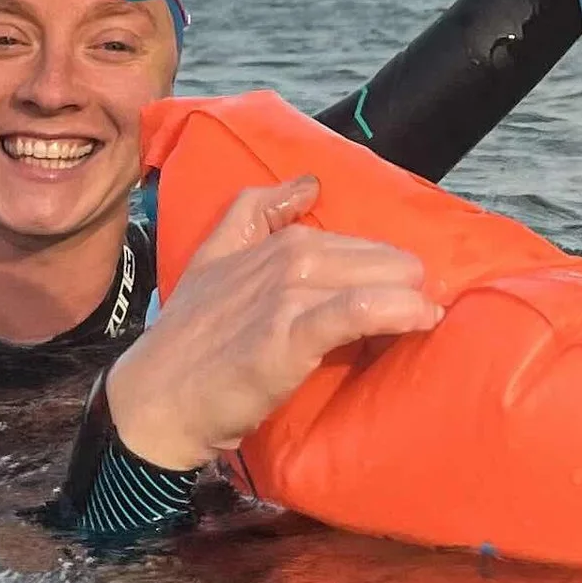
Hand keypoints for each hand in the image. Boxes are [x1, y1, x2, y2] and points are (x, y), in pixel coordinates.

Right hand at [102, 175, 444, 471]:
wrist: (154, 400)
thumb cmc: (189, 339)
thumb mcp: (213, 257)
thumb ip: (254, 213)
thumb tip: (308, 182)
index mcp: (276, 240)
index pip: (355, 240)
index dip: (385, 265)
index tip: (406, 288)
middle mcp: (287, 256)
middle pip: (376, 257)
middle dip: (404, 281)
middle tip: (421, 308)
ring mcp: (289, 293)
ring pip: (375, 279)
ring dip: (411, 297)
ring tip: (428, 317)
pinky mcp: (292, 334)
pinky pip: (360, 310)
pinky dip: (399, 312)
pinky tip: (423, 321)